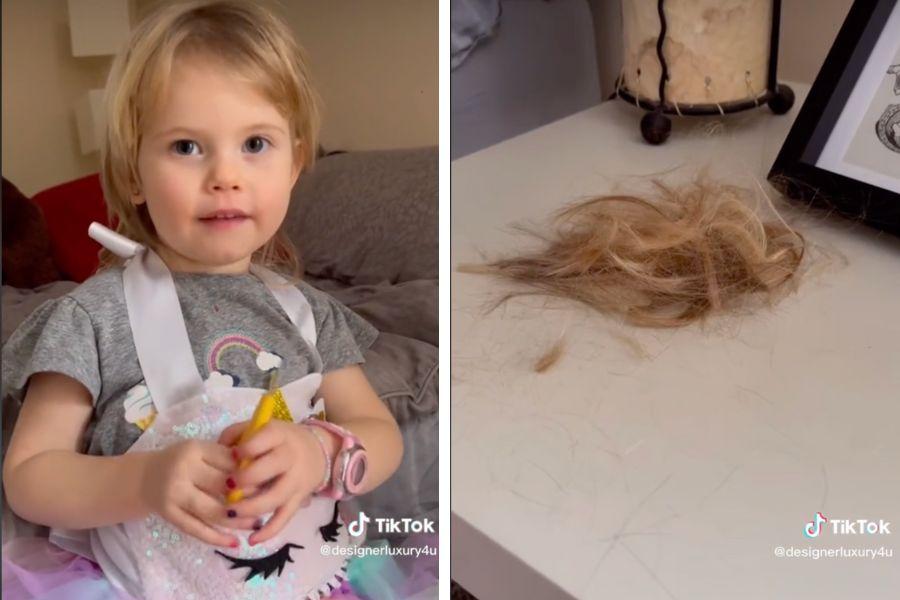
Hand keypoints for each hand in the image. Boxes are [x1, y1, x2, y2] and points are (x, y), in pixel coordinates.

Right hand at [139, 440, 256, 546]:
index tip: (267, 480)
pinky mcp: (170, 515)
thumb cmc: (182, 462)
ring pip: (213, 511)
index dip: (251, 472)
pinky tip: (234, 542)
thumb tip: (259, 472)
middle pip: (222, 486)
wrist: (144, 478)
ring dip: (238, 521)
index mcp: (195, 450)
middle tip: (266, 502)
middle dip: (247, 496)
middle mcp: (183, 471)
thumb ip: (224, 458)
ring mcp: (175, 494)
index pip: (230, 462)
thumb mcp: (201, 451)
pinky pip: (197, 529)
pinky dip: (217, 538)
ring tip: (256, 523)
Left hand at [217, 419, 327, 543]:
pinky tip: (252, 540)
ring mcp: (296, 480)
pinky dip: (269, 531)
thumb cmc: (279, 440)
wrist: (318, 450)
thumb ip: (236, 434)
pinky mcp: (299, 500)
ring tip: (230, 512)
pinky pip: (285, 517)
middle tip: (227, 485)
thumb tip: (218, 451)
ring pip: (275, 497)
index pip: (262, 440)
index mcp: (279, 434)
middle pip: (269, 468)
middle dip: (245, 478)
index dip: (244, 449)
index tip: (231, 455)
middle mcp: (290, 457)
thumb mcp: (260, 427)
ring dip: (250, 507)